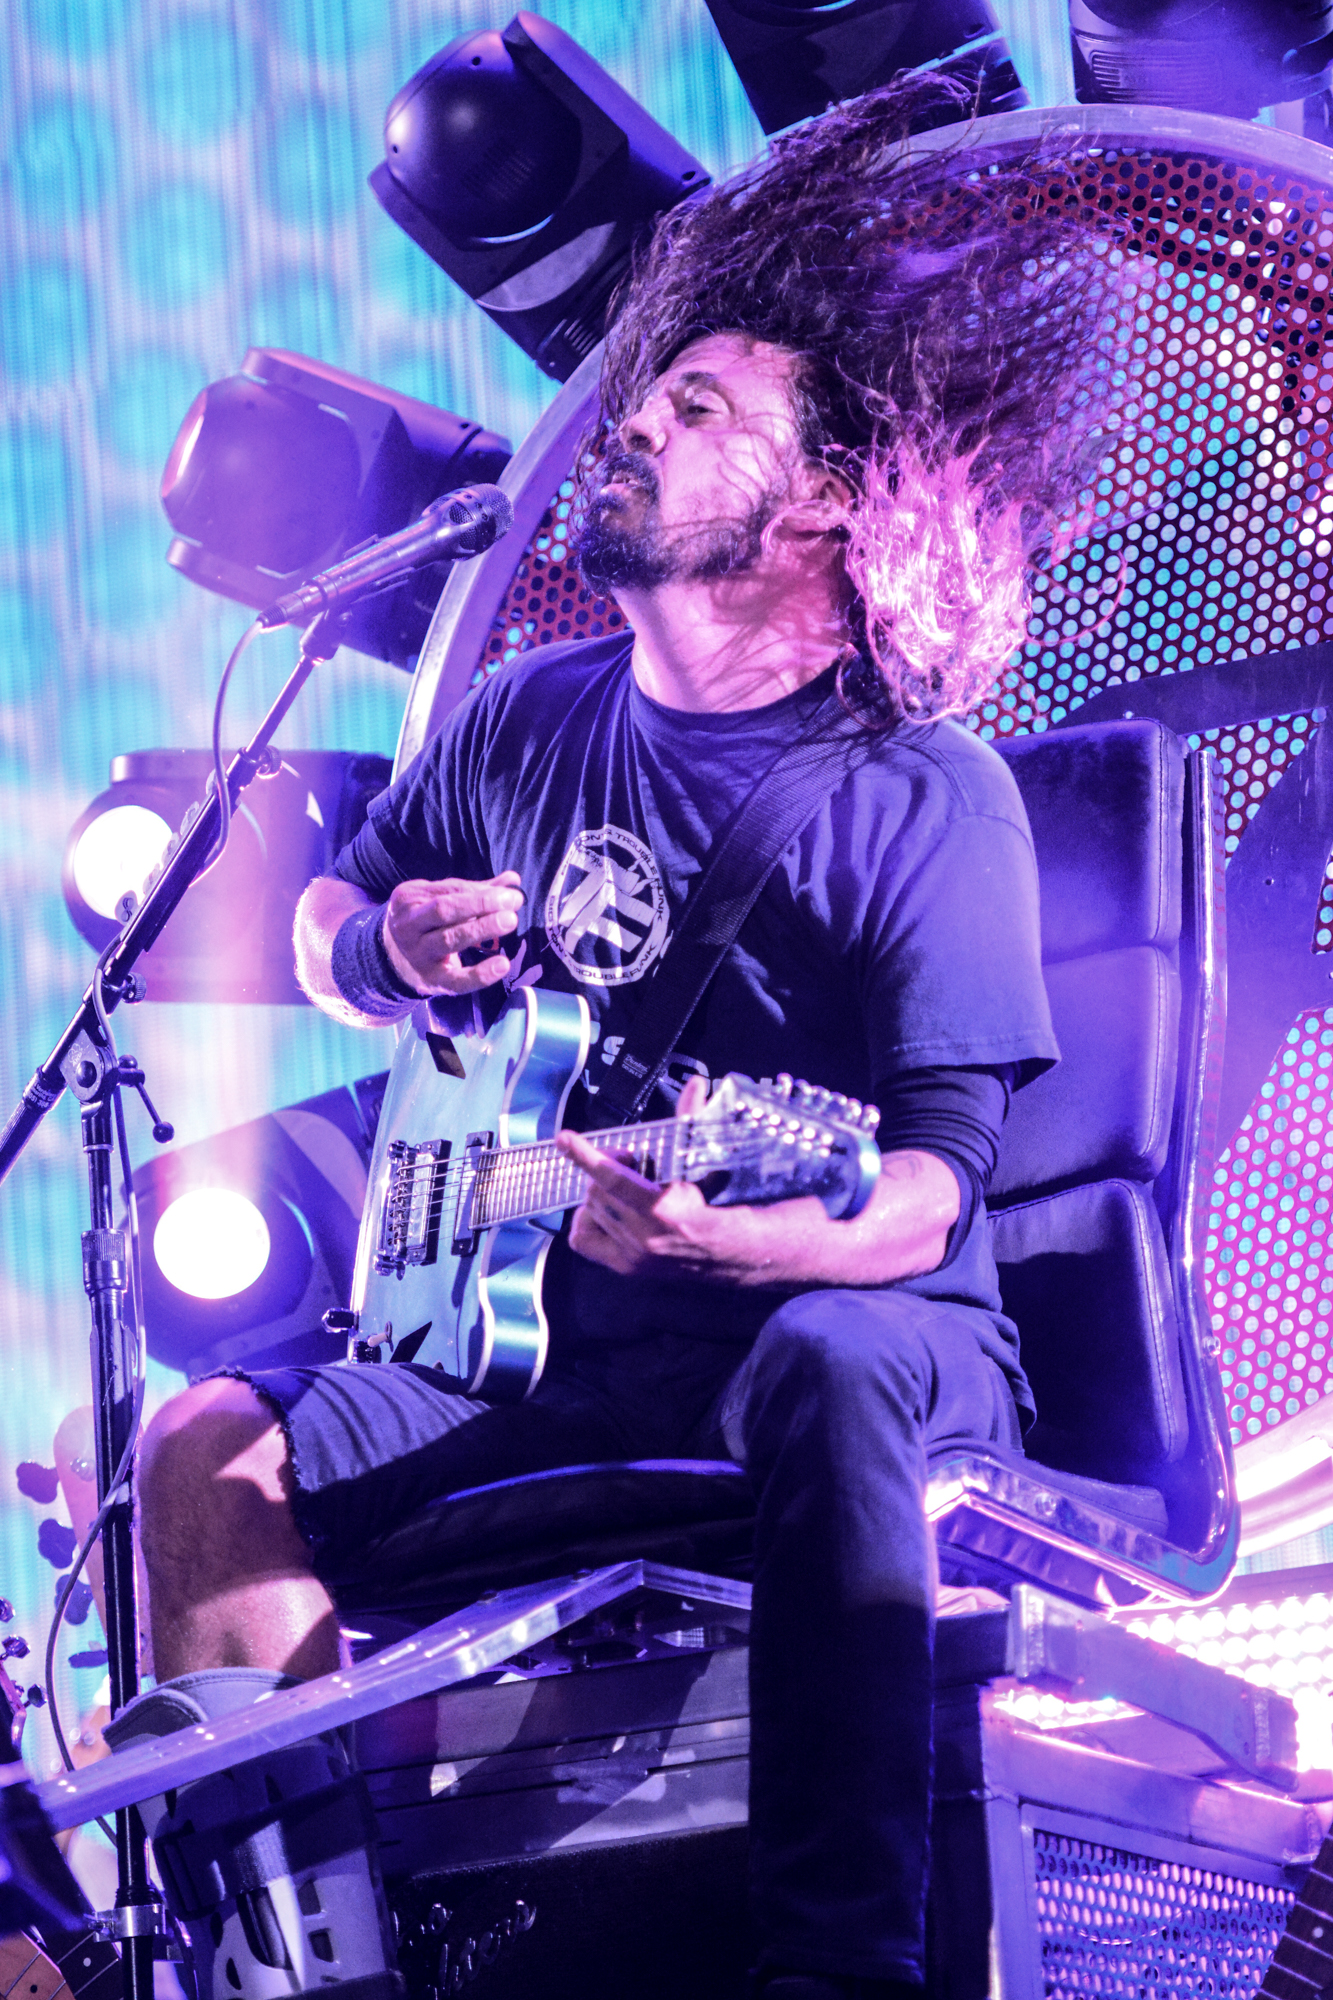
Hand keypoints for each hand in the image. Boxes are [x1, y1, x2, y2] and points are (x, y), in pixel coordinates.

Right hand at [382, 871, 524, 995]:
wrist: (392, 960)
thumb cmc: (425, 922)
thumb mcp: (438, 900)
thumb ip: (474, 891)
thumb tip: (513, 880)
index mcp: (409, 897)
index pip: (449, 890)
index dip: (481, 891)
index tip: (511, 892)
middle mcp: (408, 925)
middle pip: (444, 911)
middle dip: (479, 904)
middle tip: (512, 901)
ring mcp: (417, 954)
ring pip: (449, 939)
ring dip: (481, 929)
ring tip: (510, 921)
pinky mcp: (430, 980)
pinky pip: (456, 980)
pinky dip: (480, 974)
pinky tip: (503, 964)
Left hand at [560, 1076, 798, 1285]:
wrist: (720, 1248)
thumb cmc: (708, 1199)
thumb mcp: (696, 1160)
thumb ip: (689, 1120)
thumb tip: (696, 1083)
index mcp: (661, 1208)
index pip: (612, 1177)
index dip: (585, 1156)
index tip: (564, 1138)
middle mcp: (642, 1235)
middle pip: (597, 1191)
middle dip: (603, 1171)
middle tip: (623, 1162)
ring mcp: (630, 1253)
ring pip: (590, 1211)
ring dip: (598, 1194)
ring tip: (619, 1188)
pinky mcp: (623, 1266)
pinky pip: (582, 1239)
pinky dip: (587, 1221)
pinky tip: (604, 1212)